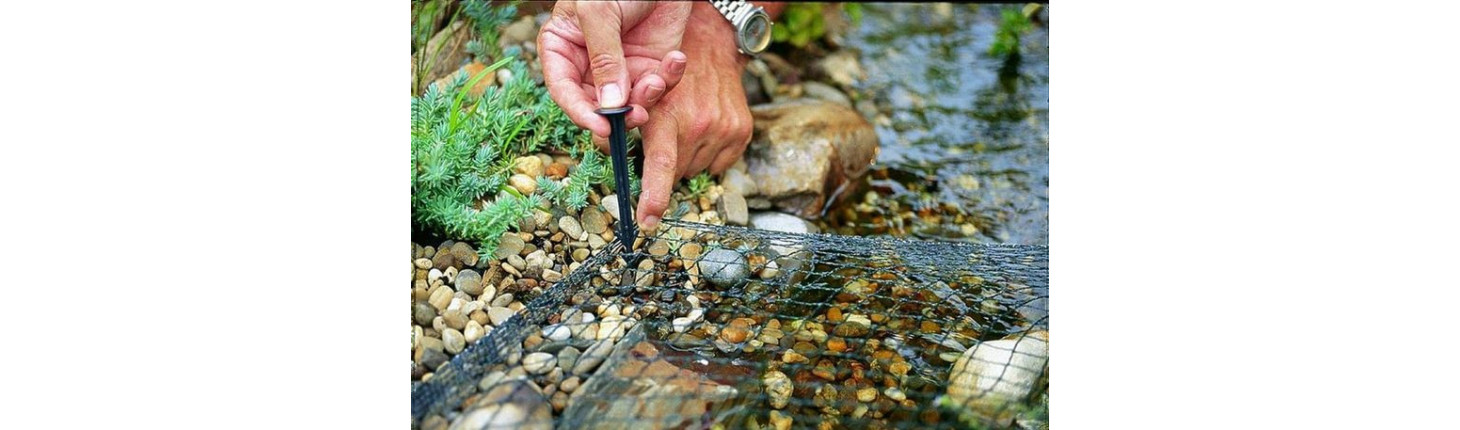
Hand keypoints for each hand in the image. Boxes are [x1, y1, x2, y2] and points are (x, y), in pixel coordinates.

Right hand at [537, 1, 691, 139]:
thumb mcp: (599, 12)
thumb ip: (603, 57)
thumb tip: (609, 104)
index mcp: (562, 49)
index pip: (563, 90)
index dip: (580, 112)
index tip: (602, 127)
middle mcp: (589, 65)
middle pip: (596, 107)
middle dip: (619, 114)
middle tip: (638, 113)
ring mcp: (621, 69)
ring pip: (629, 105)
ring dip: (646, 99)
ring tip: (657, 80)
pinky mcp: (650, 66)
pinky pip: (659, 88)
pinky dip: (669, 79)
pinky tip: (675, 59)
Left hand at [632, 2, 757, 230]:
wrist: (710, 43)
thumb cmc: (664, 67)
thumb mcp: (638, 89)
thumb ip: (624, 123)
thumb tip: (605, 150)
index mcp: (669, 114)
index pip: (661, 165)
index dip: (653, 197)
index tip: (646, 223)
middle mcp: (699, 124)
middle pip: (675, 172)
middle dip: (664, 162)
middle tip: (664, 136)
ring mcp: (723, 129)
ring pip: (695, 169)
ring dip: (685, 156)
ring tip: (685, 126)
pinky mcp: (741, 131)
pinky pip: (717, 165)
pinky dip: (706, 154)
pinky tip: (702, 129)